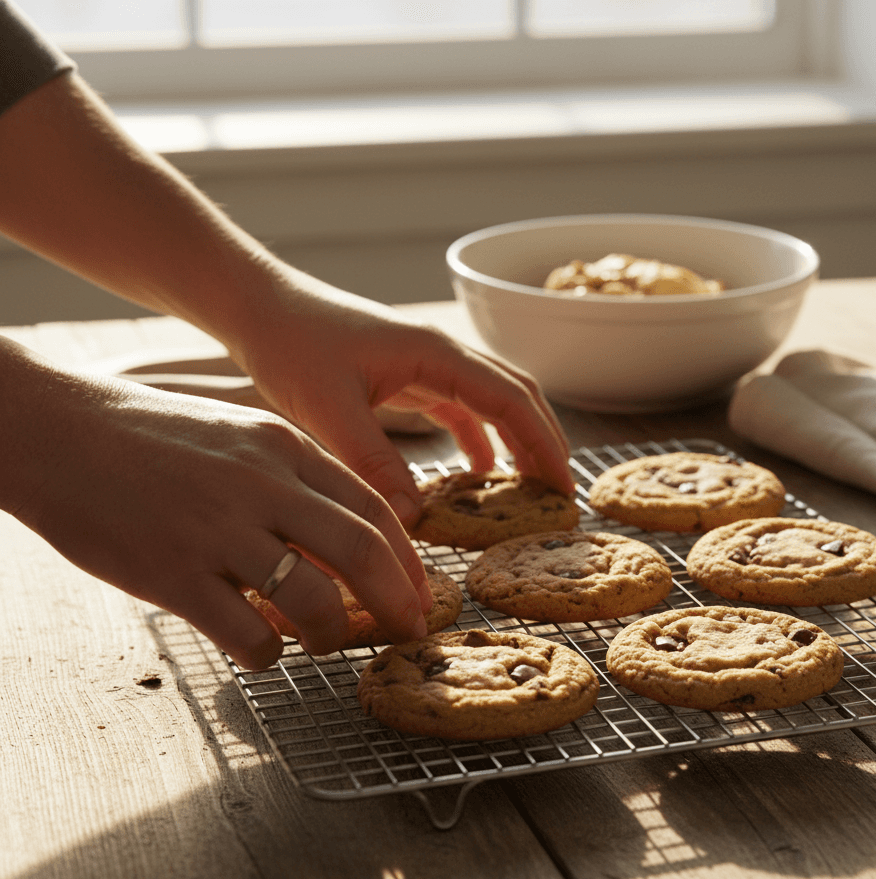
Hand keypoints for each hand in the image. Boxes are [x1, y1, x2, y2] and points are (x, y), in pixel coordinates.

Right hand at [4, 340, 430, 669]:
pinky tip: (263, 650)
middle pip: (362, 553)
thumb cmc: (150, 436)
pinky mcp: (173, 575)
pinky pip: (249, 635)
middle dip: (398, 603)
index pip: (375, 506)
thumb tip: (342, 538)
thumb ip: (292, 478)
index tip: (420, 591)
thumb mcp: (237, 433)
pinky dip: (270, 655)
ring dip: (333, 634)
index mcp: (283, 446)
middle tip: (408, 630)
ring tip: (326, 642)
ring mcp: (218, 530)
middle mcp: (262, 485)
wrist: (55, 431)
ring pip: (313, 601)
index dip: (407, 559)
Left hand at [227, 266, 575, 524]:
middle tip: (559, 492)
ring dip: (516, 440)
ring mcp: (428, 364)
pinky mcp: (408, 376)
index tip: (562, 487)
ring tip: (530, 486)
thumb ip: (372, 463)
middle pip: (517, 395)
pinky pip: (460, 408)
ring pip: (493, 401)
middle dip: (543, 441)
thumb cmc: (291, 344)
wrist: (258, 308)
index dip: (543, 444)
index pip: (512, 399)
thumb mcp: (328, 409)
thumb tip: (413, 518)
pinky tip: (476, 472)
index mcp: (436, 354)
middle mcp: (442, 355)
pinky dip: (478, 439)